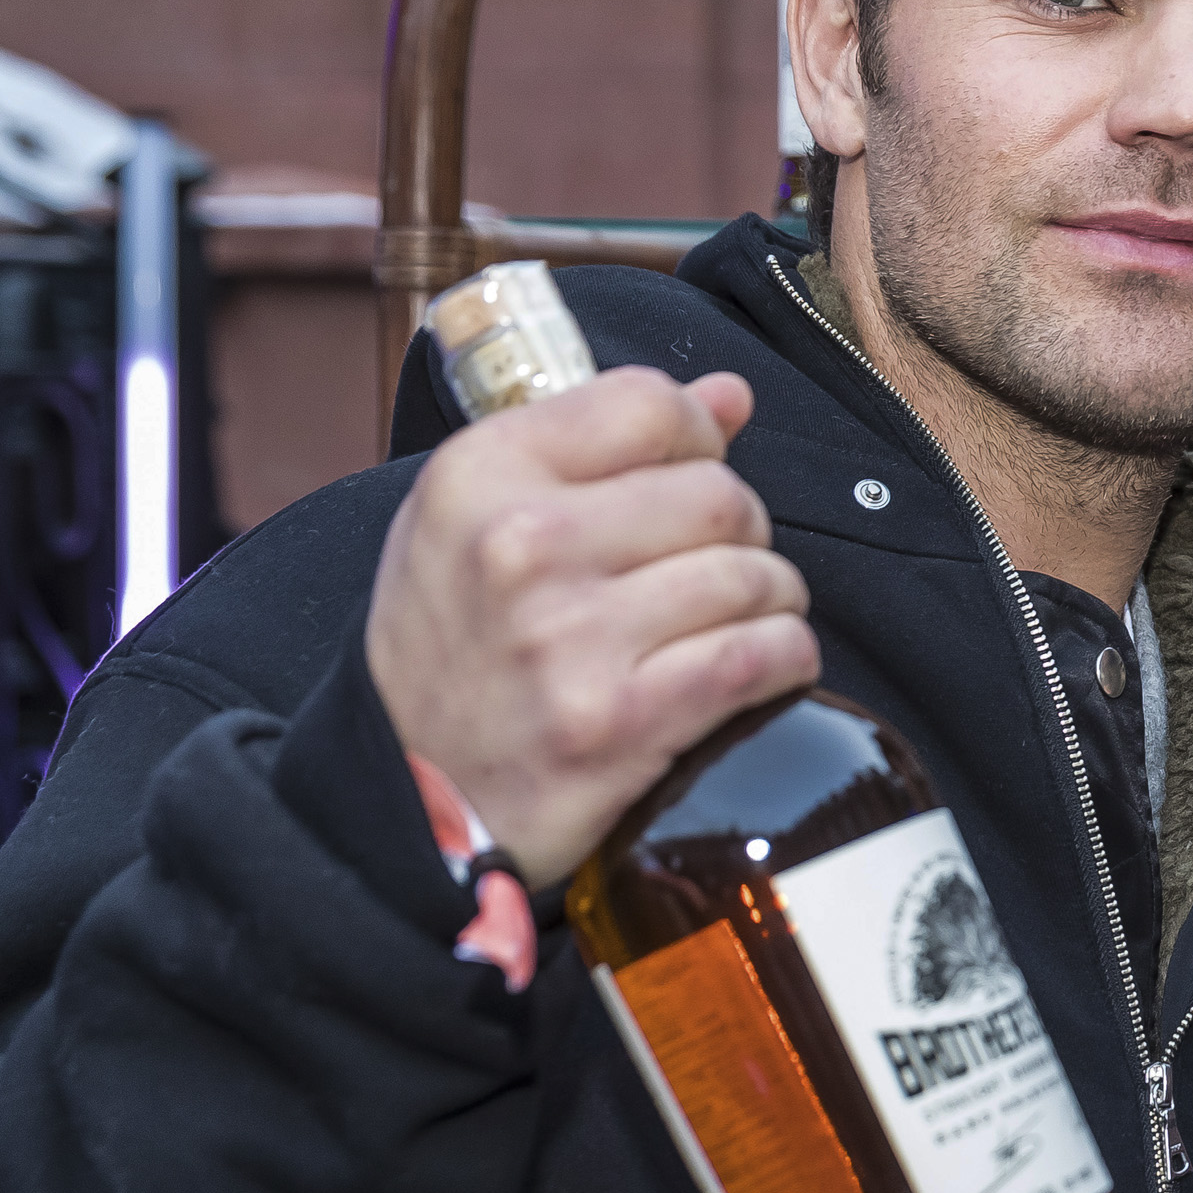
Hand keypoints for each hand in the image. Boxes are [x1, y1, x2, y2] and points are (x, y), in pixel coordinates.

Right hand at [367, 368, 818, 884]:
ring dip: (768, 600)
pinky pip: (763, 656)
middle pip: (720, 494)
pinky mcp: (620, 721)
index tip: (691, 476)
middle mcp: (522, 545)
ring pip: (755, 575)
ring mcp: (571, 637)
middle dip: (739, 533)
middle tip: (710, 569)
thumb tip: (730, 396)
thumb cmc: (453, 649)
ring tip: (729, 621)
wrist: (408, 797)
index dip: (697, 437)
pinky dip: (784, 658)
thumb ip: (599, 444)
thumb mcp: (476, 520)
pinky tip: (757, 666)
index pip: (651, 405)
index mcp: (481, 476)